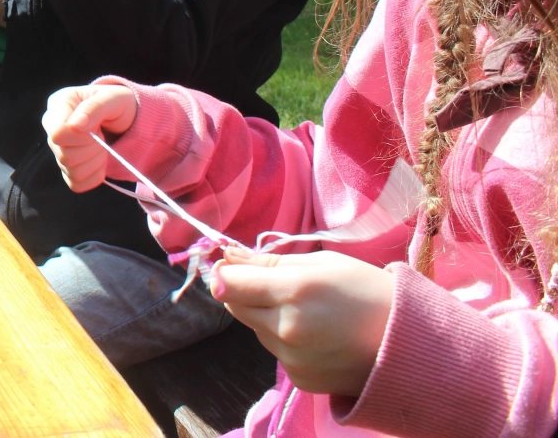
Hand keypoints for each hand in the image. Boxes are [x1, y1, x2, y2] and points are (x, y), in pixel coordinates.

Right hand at [42, 81, 138, 191]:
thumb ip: (93, 108)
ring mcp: (58, 150)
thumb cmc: (116, 104)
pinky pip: (77, 184)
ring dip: (95, 161)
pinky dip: (94, 175)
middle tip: (102, 135)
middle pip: (65, 155)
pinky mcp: (67, 169)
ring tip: (102, 145)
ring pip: (72, 171)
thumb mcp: (112, 98)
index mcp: (58, 105)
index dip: (79, 137)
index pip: (57, 134)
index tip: (97, 128)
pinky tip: (99, 160)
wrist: (124, 118)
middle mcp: (52, 127)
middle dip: (92, 148)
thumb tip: (75, 126)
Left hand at [212, 248, 393, 396]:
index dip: (225, 273)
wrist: (411, 345)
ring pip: (256, 329)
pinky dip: (285, 341)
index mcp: (293, 291)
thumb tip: (227, 256)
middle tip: (279, 285)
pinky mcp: (300, 379)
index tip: (232, 266)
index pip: (228, 284)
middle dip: (246, 293)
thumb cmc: (369, 291)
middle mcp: (287, 328)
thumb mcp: (322, 262)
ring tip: (309, 311)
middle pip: (236, 307)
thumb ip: (269, 262)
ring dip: (267, 317)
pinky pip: (276, 352)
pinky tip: (318, 336)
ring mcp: (292, 358)